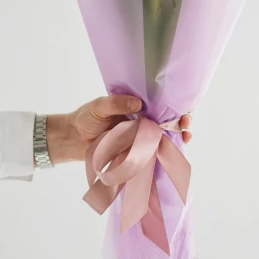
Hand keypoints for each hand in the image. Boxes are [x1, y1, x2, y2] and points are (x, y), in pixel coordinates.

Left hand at [45, 95, 191, 164]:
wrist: (72, 140)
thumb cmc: (85, 118)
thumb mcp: (99, 106)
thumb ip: (117, 103)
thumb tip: (138, 103)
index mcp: (138, 107)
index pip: (162, 104)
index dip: (176, 104)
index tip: (183, 106)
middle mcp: (143, 123)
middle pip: (169, 122)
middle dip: (183, 122)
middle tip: (186, 123)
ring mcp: (140, 140)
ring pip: (166, 139)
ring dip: (179, 138)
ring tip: (186, 137)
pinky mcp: (135, 155)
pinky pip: (153, 156)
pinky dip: (165, 156)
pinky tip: (173, 155)